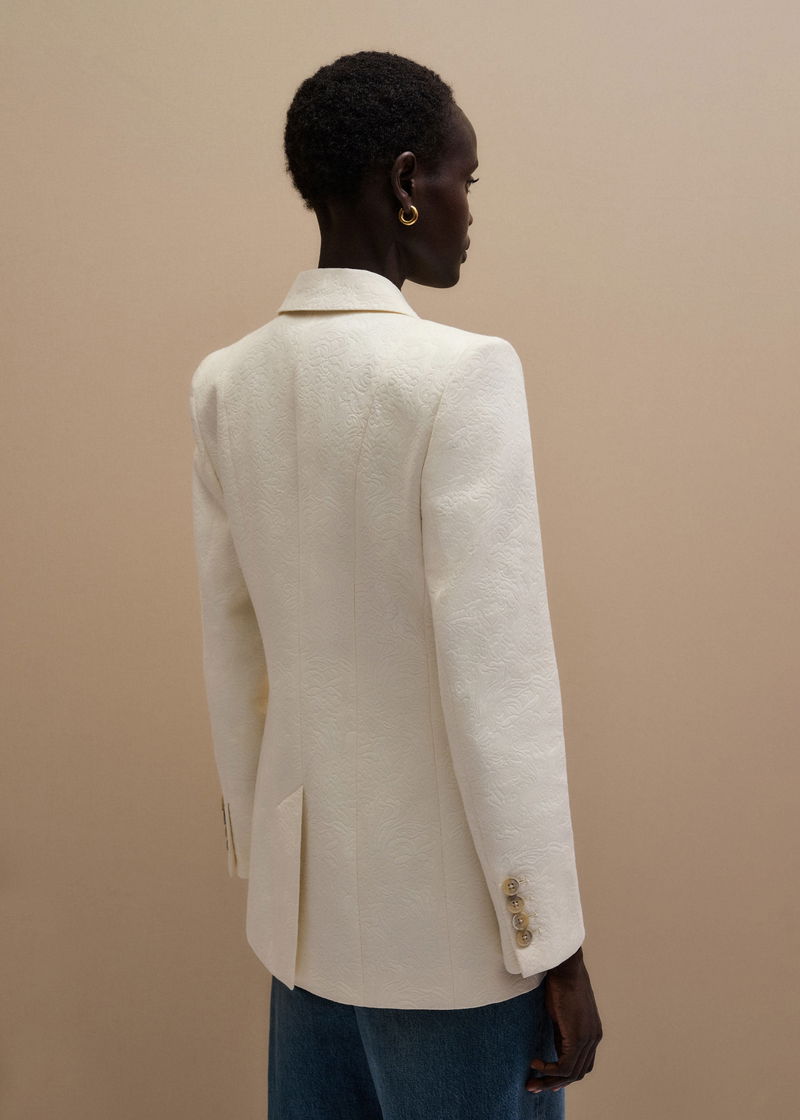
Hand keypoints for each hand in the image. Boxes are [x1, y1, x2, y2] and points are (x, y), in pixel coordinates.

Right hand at [526, 948, 602, 1094]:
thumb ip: (562, 1034)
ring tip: (531, 1081)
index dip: (566, 1076)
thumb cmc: (560, 984)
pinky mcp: (579, 1038)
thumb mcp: (561, 1014)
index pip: (582, 1064)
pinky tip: (535, 1063)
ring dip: (550, 1080)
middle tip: (533, 1086)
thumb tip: (556, 1051)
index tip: (547, 1080)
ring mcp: (588, 1039)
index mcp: (592, 1032)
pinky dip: (549, 1069)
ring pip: (572, 1073)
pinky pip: (565, 1066)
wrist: (565, 968)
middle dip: (554, 1083)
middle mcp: (594, 1038)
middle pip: (578, 1073)